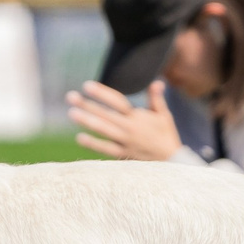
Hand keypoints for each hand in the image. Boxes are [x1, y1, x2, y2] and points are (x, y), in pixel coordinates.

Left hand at [67, 79, 185, 161]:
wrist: (173, 161)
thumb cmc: (166, 135)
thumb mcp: (163, 115)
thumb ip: (156, 98)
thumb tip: (156, 82)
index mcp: (137, 116)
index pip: (117, 101)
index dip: (102, 93)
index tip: (87, 85)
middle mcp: (130, 128)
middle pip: (105, 114)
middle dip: (87, 105)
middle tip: (70, 96)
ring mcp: (126, 142)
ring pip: (104, 130)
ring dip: (87, 121)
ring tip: (72, 113)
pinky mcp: (124, 155)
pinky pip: (106, 149)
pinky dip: (93, 144)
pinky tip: (80, 137)